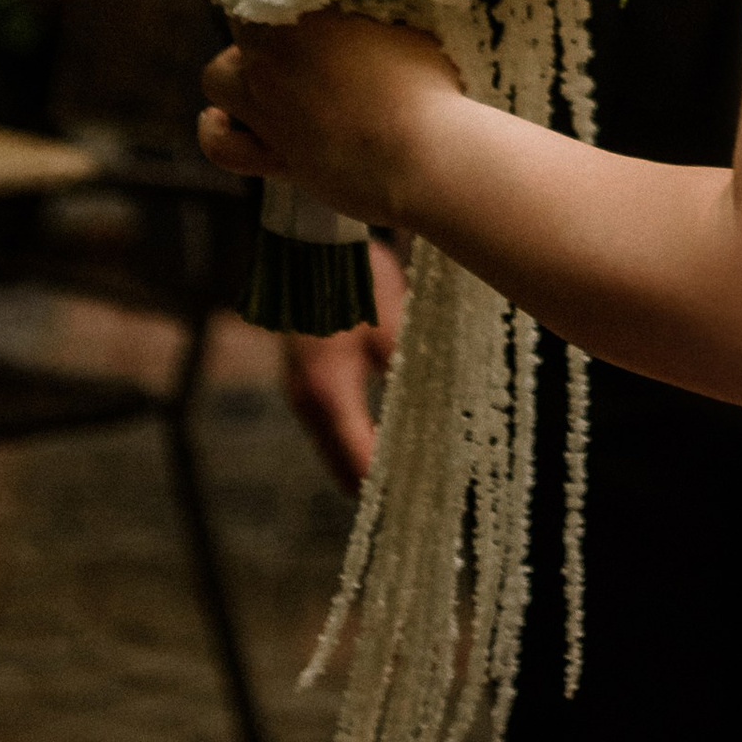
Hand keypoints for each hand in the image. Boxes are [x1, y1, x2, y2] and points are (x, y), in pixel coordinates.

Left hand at [198, 11, 463, 233]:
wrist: (423, 159)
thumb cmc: (425, 87)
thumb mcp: (406, 25)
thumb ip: (371, 10)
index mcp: (300, 20)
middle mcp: (271, 62)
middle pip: (241, 26)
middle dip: (260, 26)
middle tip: (295, 32)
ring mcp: (266, 112)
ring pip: (217, 78)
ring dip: (234, 72)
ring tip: (263, 72)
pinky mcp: (272, 158)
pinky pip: (221, 145)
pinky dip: (218, 130)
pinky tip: (222, 119)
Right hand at [281, 245, 407, 491]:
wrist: (311, 244)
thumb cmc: (358, 282)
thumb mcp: (394, 329)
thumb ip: (411, 376)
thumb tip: (441, 419)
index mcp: (328, 393)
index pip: (360, 463)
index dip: (392, 486)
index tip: (425, 497)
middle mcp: (307, 404)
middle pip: (343, 470)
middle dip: (380, 486)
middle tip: (423, 492)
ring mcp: (300, 396)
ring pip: (335, 454)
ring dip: (366, 467)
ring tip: (411, 473)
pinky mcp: (303, 386)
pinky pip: (330, 433)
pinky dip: (355, 444)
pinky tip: (388, 442)